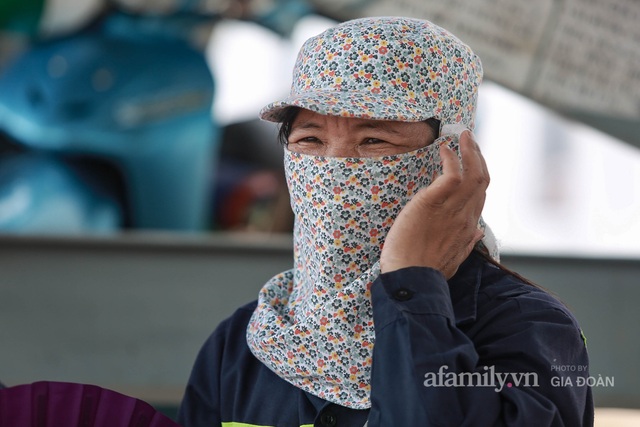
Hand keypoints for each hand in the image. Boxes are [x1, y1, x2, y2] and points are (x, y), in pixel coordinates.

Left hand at [380, 131, 488, 278]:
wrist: (410, 279)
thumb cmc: (425, 273)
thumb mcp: (453, 260)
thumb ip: (467, 243)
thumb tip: (478, 230)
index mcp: (468, 229)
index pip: (480, 197)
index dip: (478, 177)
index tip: (472, 164)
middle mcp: (466, 216)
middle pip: (482, 180)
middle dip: (479, 157)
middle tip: (471, 141)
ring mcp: (452, 209)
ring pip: (473, 173)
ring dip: (470, 150)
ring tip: (463, 136)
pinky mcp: (433, 202)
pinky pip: (452, 174)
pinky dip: (452, 158)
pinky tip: (444, 149)